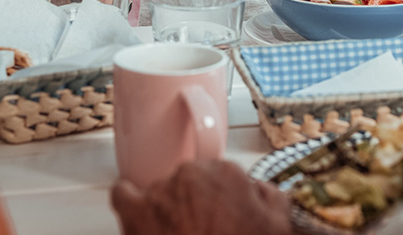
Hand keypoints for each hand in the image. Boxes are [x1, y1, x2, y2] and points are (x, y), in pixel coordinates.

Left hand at [111, 160, 291, 234]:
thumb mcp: (278, 224)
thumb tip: (258, 190)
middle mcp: (191, 175)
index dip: (219, 200)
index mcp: (225, 173)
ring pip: (158, 192)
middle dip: (193, 205)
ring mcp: (160, 193)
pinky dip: (129, 201)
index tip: (220, 217)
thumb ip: (270, 197)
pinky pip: (123, 194)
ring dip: (165, 210)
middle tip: (200, 231)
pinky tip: (139, 216)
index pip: (218, 176)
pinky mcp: (135, 213)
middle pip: (187, 183)